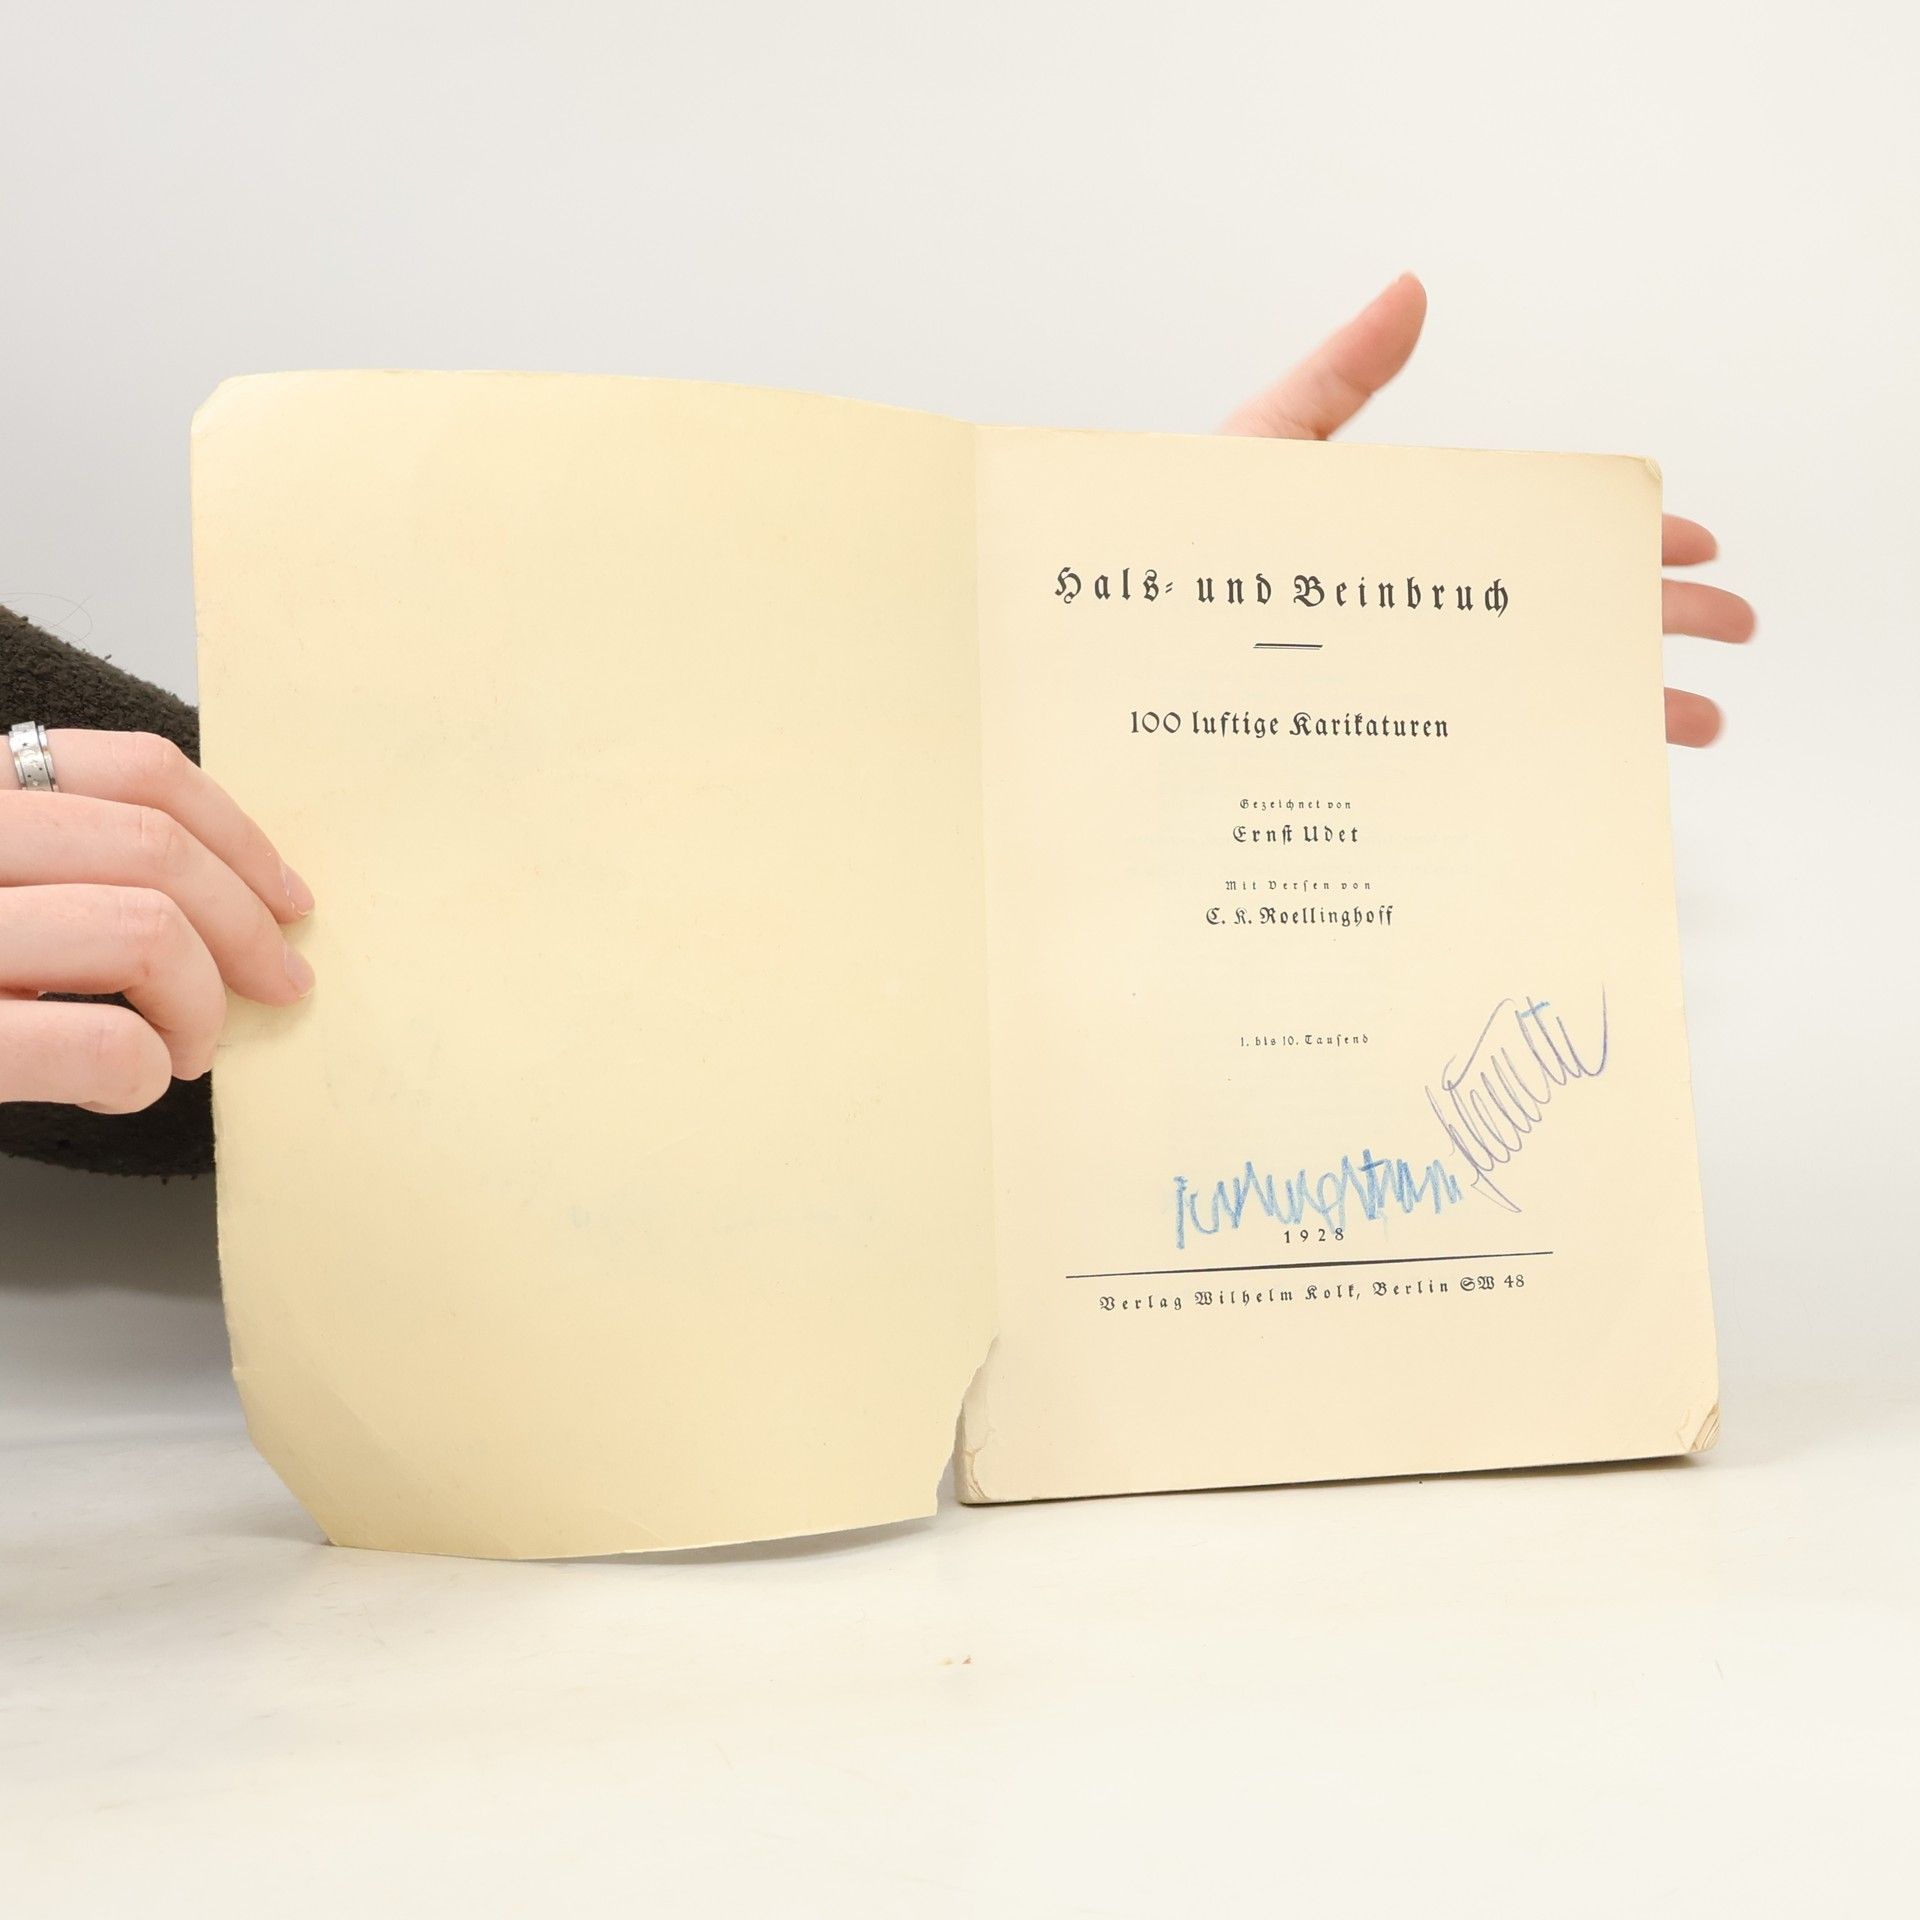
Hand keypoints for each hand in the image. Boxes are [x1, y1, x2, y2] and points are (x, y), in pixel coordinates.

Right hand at [0, 731, 312, 1112]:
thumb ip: (49, 861)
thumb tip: (210, 895)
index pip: (132, 769)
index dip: (238, 835)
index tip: (286, 898)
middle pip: (155, 849)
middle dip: (247, 926)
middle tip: (275, 985)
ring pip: (145, 932)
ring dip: (200, 1005)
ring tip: (182, 1050)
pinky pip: (101, 1043)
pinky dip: (143, 1072)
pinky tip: (123, 1088)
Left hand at [1220, 273, 1753, 745]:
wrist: (1102, 646)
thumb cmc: (1167, 550)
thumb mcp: (1260, 449)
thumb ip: (1337, 379)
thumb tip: (1410, 292)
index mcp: (1401, 548)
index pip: (1530, 543)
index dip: (1616, 542)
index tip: (1690, 543)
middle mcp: (1406, 622)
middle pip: (1548, 620)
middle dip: (1649, 624)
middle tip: (1731, 630)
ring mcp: (1386, 692)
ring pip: (1520, 699)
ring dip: (1614, 705)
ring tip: (1690, 725)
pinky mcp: (1356, 757)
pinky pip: (1459, 769)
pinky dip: (1532, 772)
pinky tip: (1587, 783)